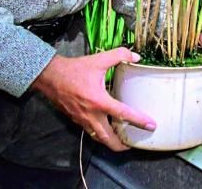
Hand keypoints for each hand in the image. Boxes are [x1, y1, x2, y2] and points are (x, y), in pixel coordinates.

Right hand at [31, 47, 156, 151]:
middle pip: (109, 139)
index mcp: (99, 101)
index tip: (151, 125)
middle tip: (133, 143)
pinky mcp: (76, 120)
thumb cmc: (75, 69)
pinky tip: (106, 126)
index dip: (139, 120)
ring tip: (121, 138)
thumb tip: (136, 56)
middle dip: (122, 145)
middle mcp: (91, 115)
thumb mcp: (98, 59)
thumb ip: (119, 55)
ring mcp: (83, 120)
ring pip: (99, 138)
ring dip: (111, 141)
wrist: (51, 76)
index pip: (123, 114)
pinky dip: (101, 134)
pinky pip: (91, 132)